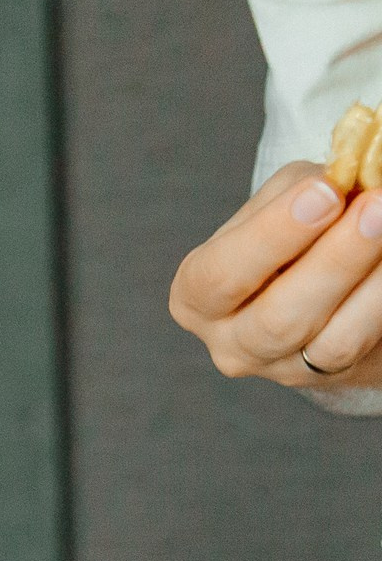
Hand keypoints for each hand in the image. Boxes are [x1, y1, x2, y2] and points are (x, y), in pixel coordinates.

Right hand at [170, 160, 381, 389]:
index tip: (325, 192)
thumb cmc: (293, 230)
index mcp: (197, 295)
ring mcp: (283, 368)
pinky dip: (381, 301)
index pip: (221, 275)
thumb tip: (346, 184)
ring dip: (369, 282)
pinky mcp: (332, 376)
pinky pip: (363, 342)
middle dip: (332, 261)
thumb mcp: (280, 201)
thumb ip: (301, 191)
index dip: (272, 236)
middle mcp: (230, 343)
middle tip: (375, 208)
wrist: (322, 277)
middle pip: (276, 319)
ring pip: (331, 341)